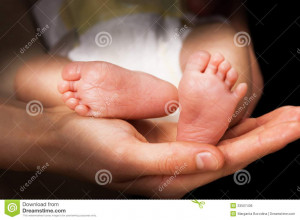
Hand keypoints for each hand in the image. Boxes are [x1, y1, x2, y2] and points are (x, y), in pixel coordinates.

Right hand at [50, 106, 299, 197]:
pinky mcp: (168, 137)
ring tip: (283, 116)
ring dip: (253, 127)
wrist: (65, 134)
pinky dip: (228, 121)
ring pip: (223, 140)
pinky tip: (244, 115)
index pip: (229, 159)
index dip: (262, 142)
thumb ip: (172, 161)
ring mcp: (175, 151)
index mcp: (172, 176)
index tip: (292, 125)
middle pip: (234, 150)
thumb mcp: (129, 157)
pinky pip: (206, 129)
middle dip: (268, 134)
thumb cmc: (90, 146)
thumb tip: (216, 159)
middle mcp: (179, 166)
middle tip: (298, 117)